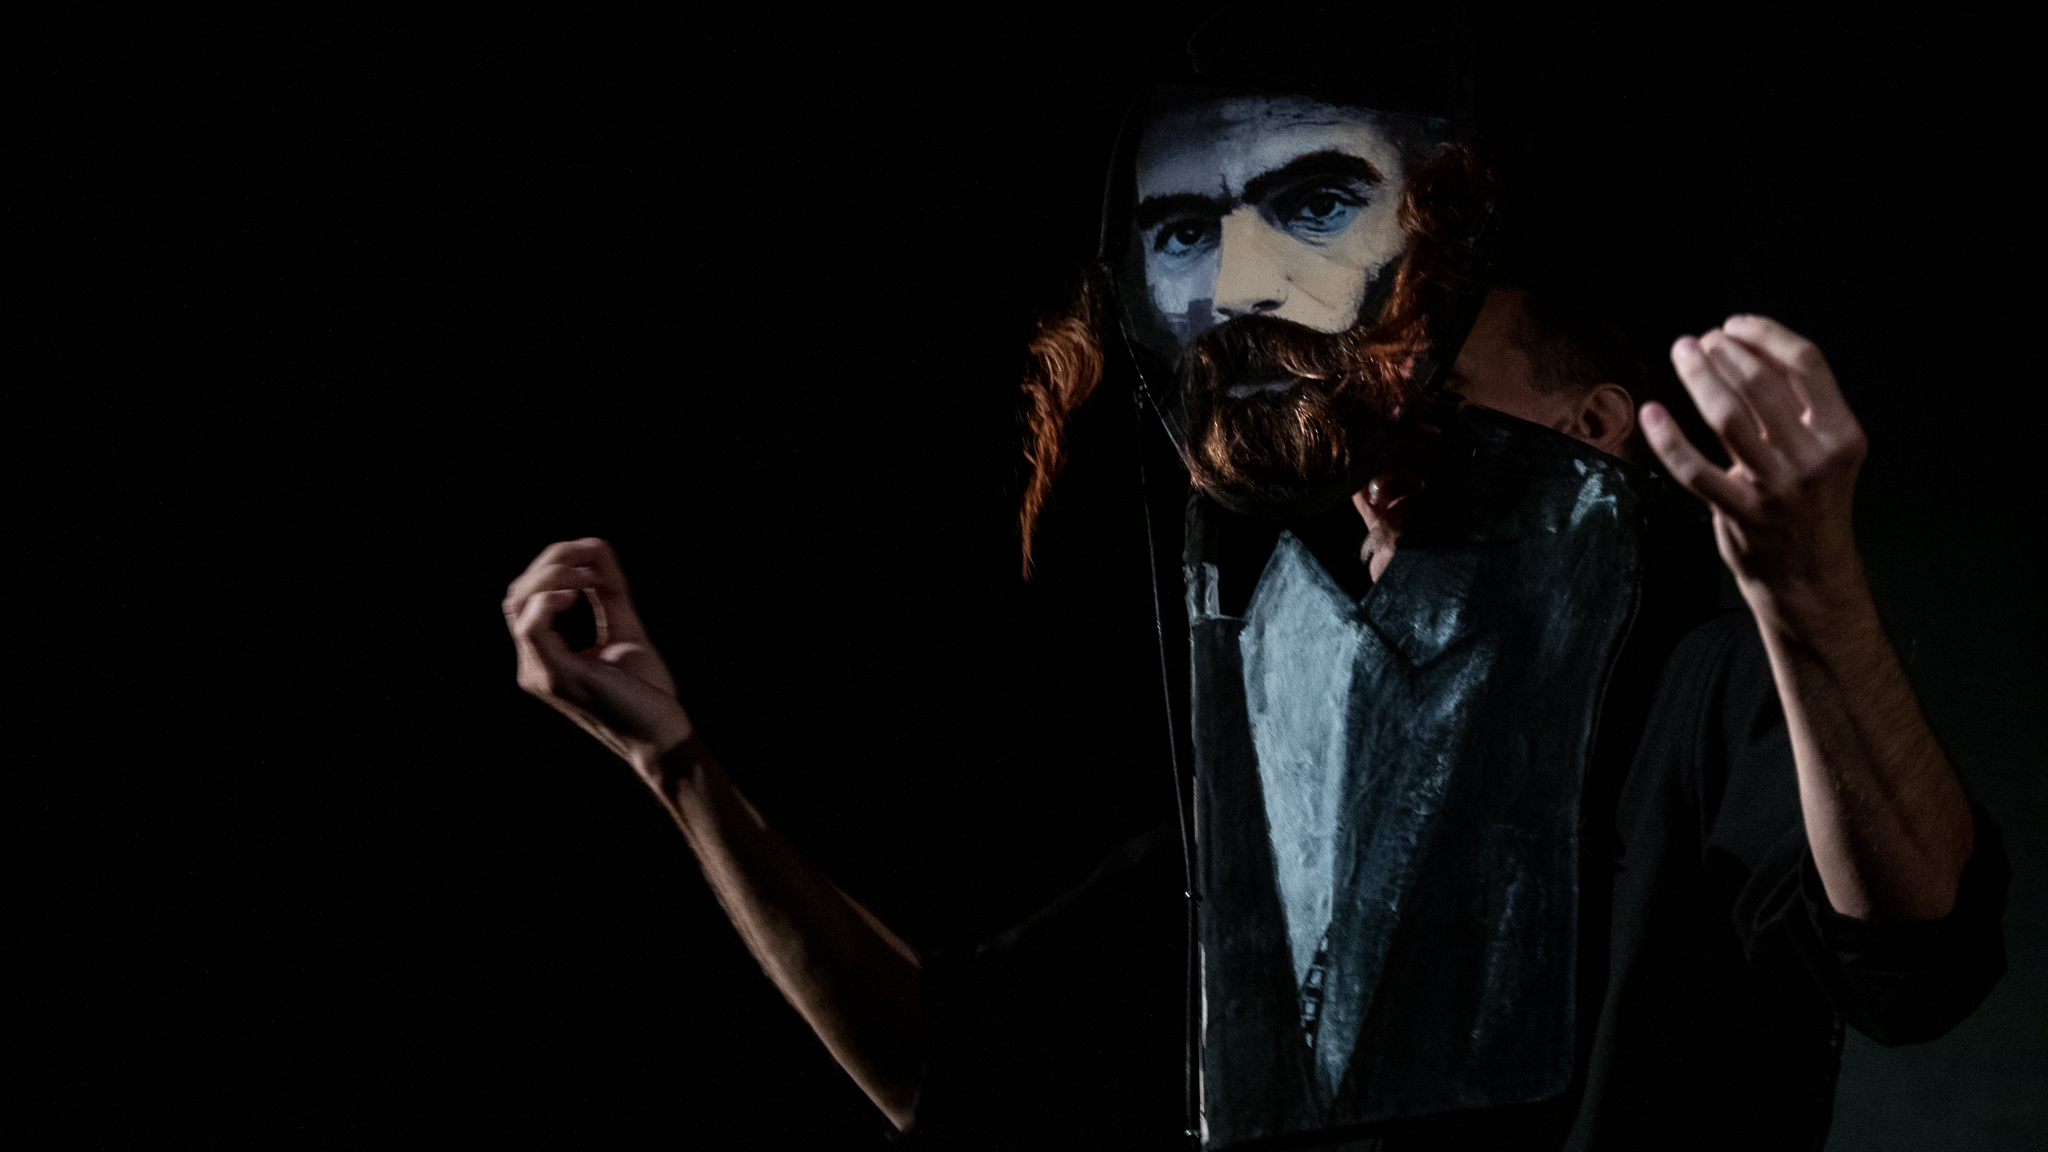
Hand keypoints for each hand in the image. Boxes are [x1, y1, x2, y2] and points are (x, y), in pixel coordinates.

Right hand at [503, 538, 692, 773]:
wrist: (662, 734)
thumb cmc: (645, 690)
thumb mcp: (623, 627)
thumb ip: (608, 589)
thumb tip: (596, 547)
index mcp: (545, 655)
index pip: (526, 597)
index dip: (554, 563)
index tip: (593, 552)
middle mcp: (534, 665)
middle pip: (517, 594)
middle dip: (550, 562)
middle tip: (590, 555)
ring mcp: (540, 672)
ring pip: (518, 604)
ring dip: (551, 575)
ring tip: (587, 574)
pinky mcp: (556, 677)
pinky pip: (531, 628)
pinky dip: (548, 600)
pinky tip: (576, 593)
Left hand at [1641, 315, 1869, 621]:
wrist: (1808, 576)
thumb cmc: (1808, 506)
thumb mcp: (1818, 454)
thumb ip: (1790, 409)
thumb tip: (1741, 352)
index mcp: (1842, 433)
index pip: (1807, 363)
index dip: (1765, 335)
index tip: (1734, 325)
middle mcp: (1814, 457)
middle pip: (1762, 383)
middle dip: (1723, 353)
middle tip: (1698, 342)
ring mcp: (1777, 487)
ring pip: (1727, 417)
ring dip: (1699, 378)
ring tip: (1682, 356)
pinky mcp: (1741, 513)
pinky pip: (1693, 469)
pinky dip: (1668, 438)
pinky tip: (1652, 413)